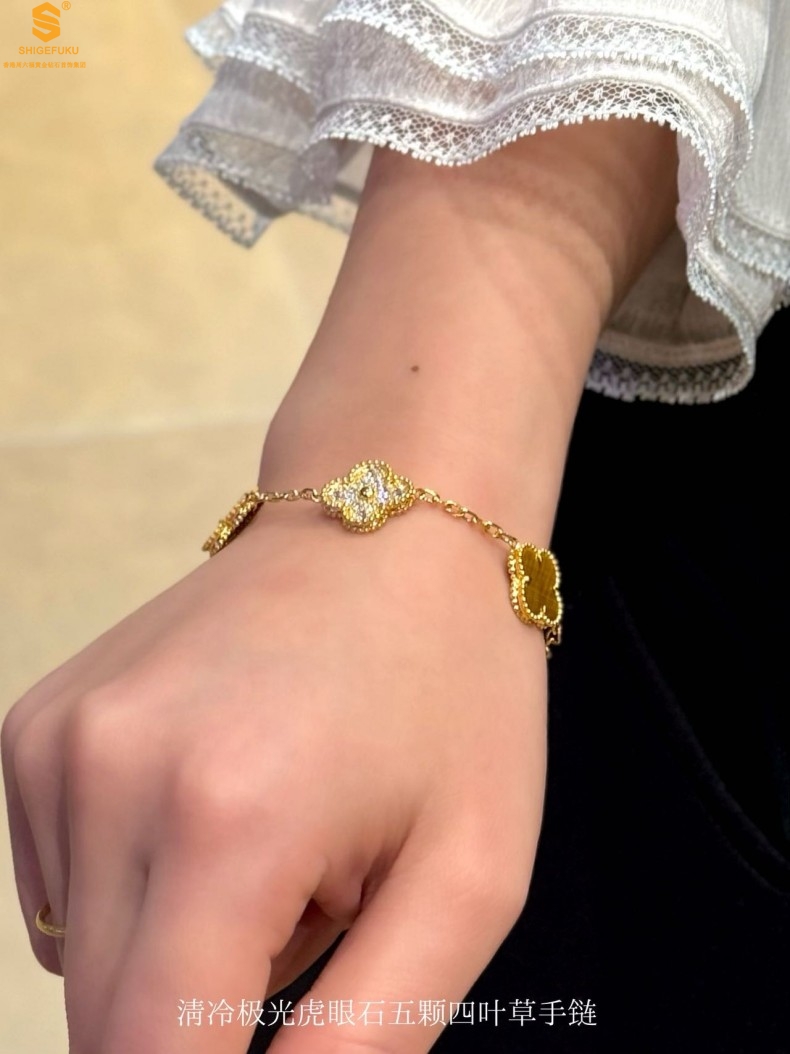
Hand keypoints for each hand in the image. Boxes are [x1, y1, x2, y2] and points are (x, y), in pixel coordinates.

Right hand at [2, 498, 547, 1053]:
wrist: (391, 520)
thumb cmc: (454, 686)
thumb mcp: (468, 878)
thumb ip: (365, 1038)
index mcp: (225, 821)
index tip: (282, 1042)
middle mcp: (107, 771)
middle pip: (104, 1026)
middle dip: (206, 1029)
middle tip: (315, 921)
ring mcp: (58, 739)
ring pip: (83, 960)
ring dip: (175, 956)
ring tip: (278, 850)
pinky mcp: (41, 725)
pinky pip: (66, 884)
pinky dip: (137, 892)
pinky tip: (220, 809)